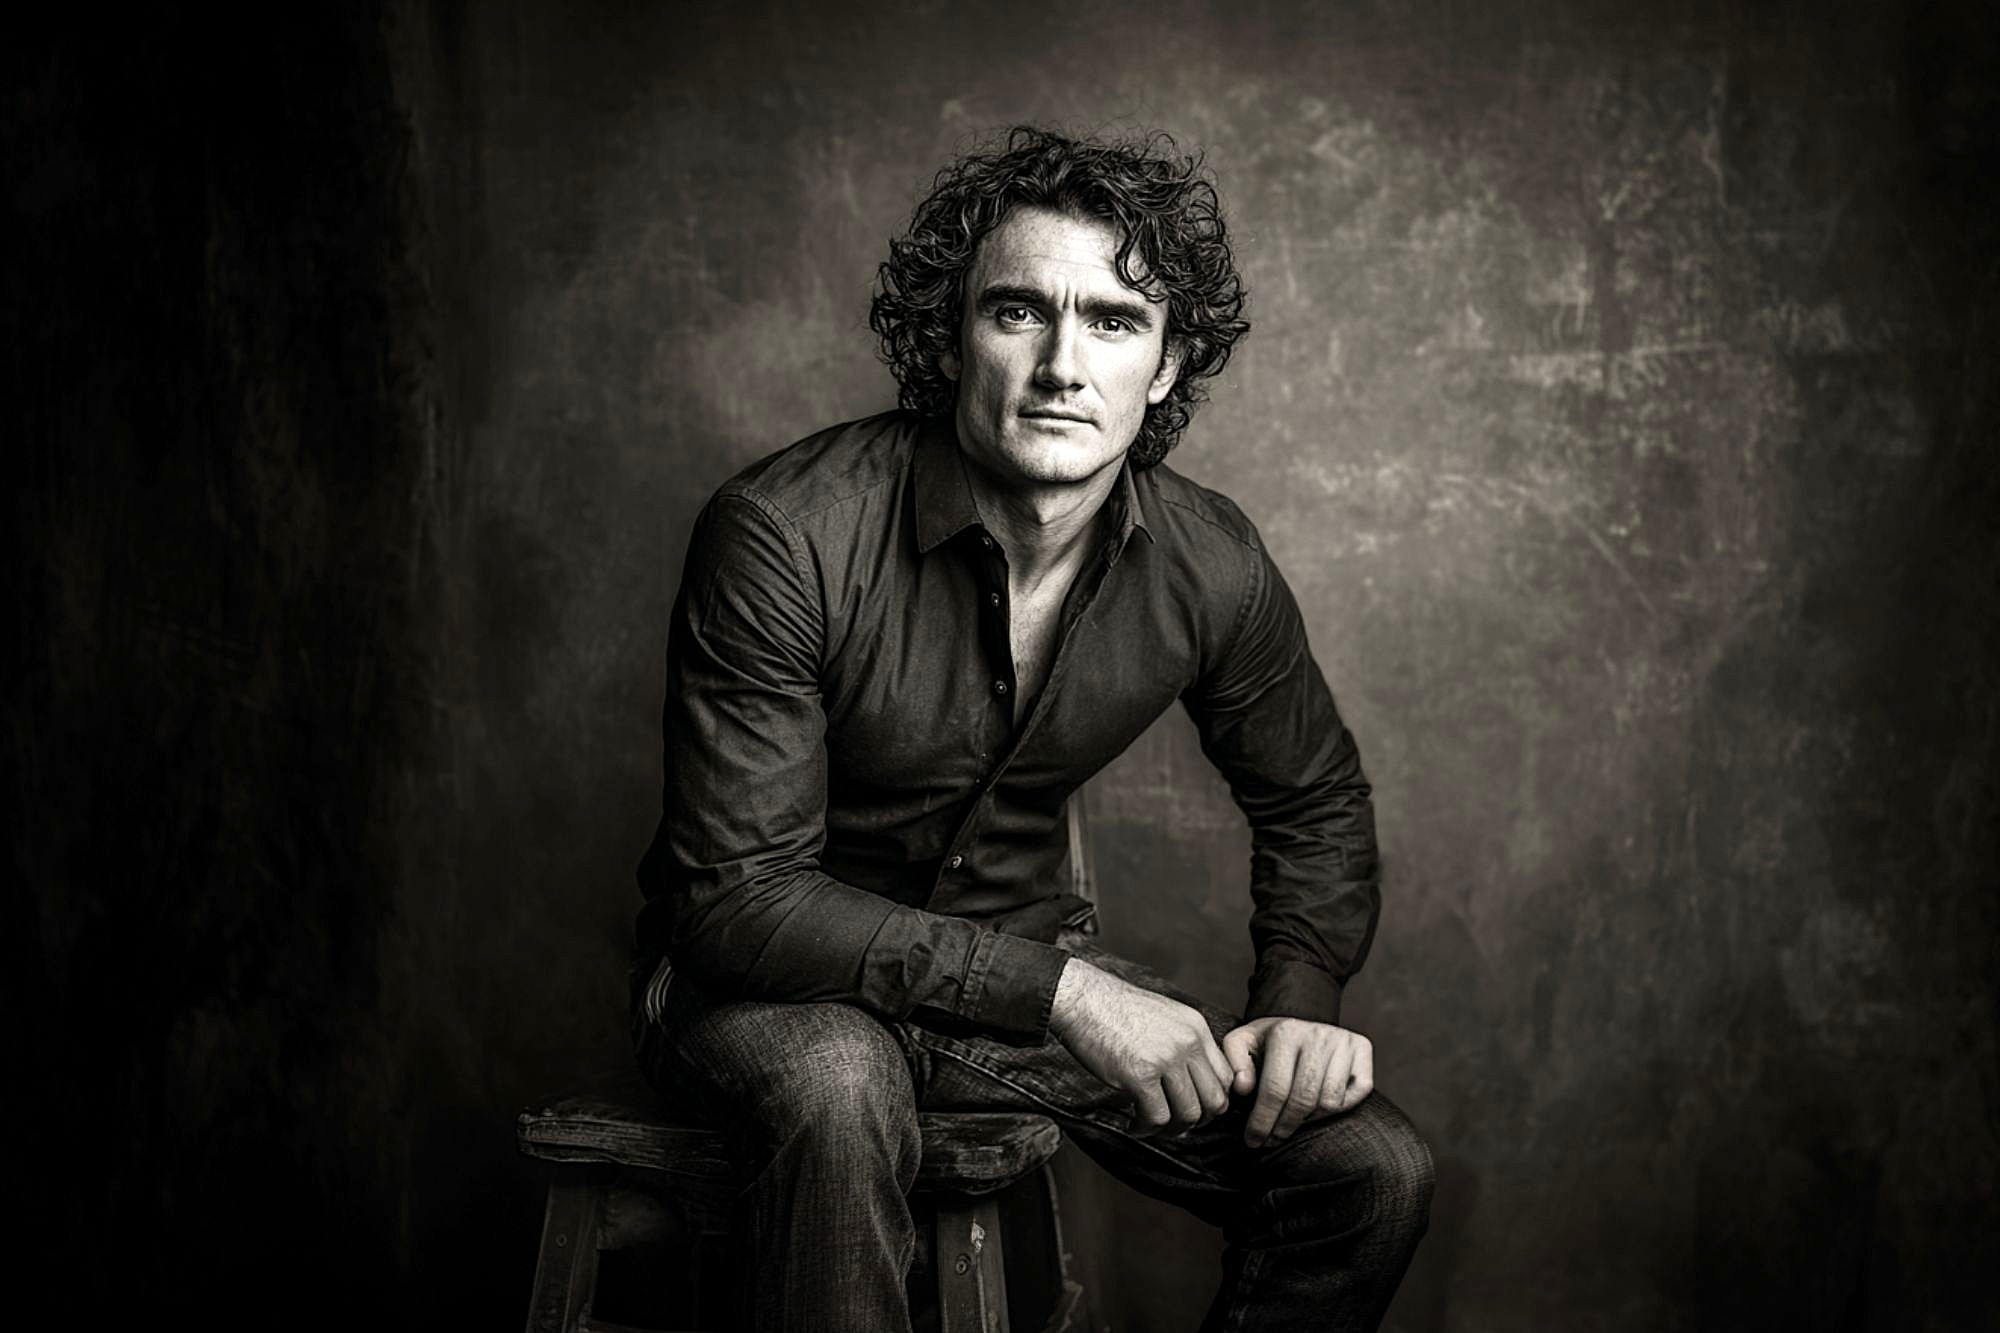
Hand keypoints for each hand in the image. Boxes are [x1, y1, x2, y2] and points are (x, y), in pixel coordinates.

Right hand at [1049, 958, 1234, 1134]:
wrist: (1083, 1000)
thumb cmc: (1116, 1009)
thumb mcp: (1165, 1016)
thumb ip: (1184, 1043)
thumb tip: (1191, 1082)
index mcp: (1196, 1027)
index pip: (1226, 1076)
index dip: (1213, 1100)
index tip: (1195, 1108)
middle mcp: (1187, 1043)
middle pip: (1214, 1101)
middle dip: (1198, 1121)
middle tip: (1177, 1125)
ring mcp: (1166, 1059)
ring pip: (1188, 1115)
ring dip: (1171, 1130)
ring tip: (1152, 1126)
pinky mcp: (1140, 1075)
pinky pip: (1156, 1118)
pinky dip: (1146, 1129)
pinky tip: (1134, 1125)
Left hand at [1221, 1016, 1373, 1147]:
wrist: (1302, 1022)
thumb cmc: (1269, 1042)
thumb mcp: (1243, 1043)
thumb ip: (1233, 1062)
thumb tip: (1243, 1087)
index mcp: (1286, 1032)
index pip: (1275, 1088)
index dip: (1262, 1121)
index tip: (1253, 1140)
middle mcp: (1318, 1034)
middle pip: (1303, 1100)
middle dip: (1283, 1128)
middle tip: (1270, 1140)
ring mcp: (1344, 1041)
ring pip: (1329, 1102)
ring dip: (1308, 1119)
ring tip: (1292, 1118)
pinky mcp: (1363, 1049)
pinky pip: (1353, 1096)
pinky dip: (1336, 1109)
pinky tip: (1316, 1106)